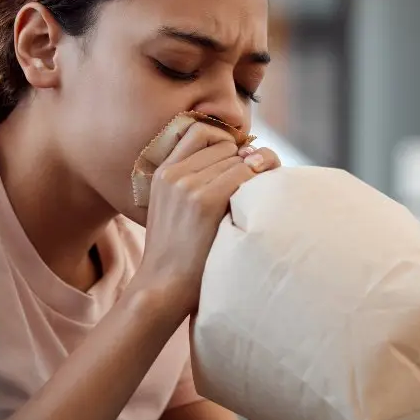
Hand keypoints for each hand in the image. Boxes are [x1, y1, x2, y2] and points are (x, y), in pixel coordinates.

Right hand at [134, 121, 279, 316]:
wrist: (163, 287)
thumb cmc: (176, 254)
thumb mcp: (171, 208)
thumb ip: (192, 181)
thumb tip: (246, 153)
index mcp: (162, 172)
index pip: (200, 131)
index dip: (225, 144)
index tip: (236, 164)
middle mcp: (173, 173)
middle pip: (224, 144)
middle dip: (243, 160)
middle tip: (253, 185)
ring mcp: (188, 185)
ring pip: (238, 157)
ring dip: (252, 173)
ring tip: (253, 199)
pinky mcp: (205, 201)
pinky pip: (245, 174)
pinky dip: (257, 183)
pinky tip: (257, 203)